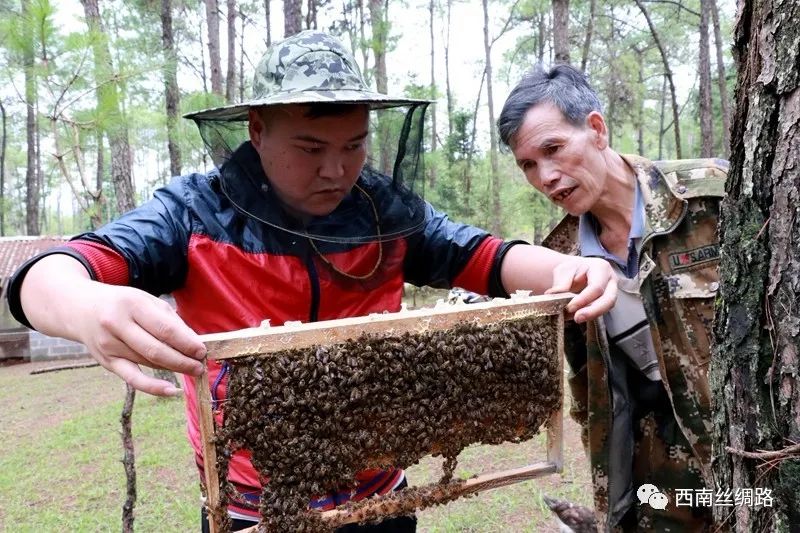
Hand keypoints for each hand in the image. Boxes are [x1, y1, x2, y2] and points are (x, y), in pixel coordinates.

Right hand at [75, 283, 205, 395]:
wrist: (80, 308)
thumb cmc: (122, 303)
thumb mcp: (146, 301)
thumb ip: (170, 320)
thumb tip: (194, 342)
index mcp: (132, 304)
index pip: (165, 329)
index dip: (186, 343)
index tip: (202, 351)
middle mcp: (117, 324)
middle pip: (156, 349)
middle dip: (183, 360)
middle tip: (200, 366)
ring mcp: (109, 344)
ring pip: (148, 362)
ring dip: (173, 368)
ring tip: (192, 370)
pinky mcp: (106, 361)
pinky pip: (132, 378)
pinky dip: (152, 387)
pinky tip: (171, 391)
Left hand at [545, 256, 616, 322]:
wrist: (577, 271)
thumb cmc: (572, 269)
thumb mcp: (564, 270)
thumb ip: (561, 283)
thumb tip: (553, 294)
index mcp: (601, 268)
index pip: (596, 287)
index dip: (583, 299)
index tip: (570, 307)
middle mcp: (610, 280)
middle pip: (608, 300)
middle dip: (593, 311)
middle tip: (577, 318)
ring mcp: (611, 292)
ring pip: (607, 308)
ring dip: (591, 315)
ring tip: (575, 318)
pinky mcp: (607, 302)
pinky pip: (601, 311)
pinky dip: (589, 315)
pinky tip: (576, 316)